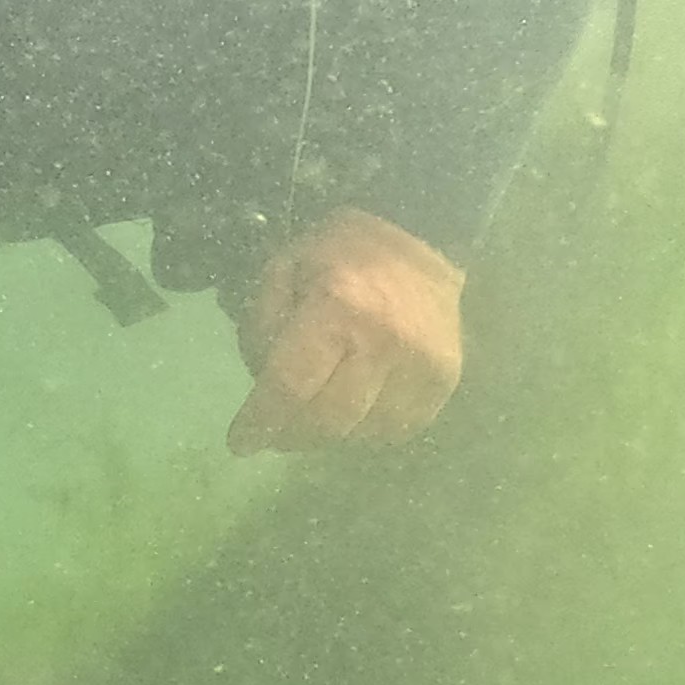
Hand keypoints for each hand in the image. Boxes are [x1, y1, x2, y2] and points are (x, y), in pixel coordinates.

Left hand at [227, 205, 463, 454]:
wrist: (418, 241)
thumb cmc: (338, 256)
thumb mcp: (282, 270)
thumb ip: (262, 325)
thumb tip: (261, 385)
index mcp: (338, 308)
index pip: (291, 385)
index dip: (261, 420)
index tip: (239, 443)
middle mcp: (385, 342)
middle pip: (327, 419)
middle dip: (290, 434)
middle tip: (272, 432)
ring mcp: (421, 365)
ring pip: (362, 432)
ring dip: (327, 435)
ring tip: (309, 416)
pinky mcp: (444, 380)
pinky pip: (396, 428)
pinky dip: (365, 430)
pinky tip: (349, 410)